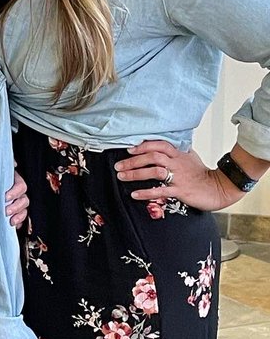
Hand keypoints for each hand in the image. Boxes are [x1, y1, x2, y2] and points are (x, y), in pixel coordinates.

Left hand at [5, 168, 28, 228]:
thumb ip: (5, 166)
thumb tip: (14, 163)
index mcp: (14, 181)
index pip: (21, 186)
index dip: (15, 192)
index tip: (6, 197)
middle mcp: (18, 192)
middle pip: (24, 200)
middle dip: (16, 206)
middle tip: (6, 211)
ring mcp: (17, 203)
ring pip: (24, 210)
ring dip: (19, 216)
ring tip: (10, 221)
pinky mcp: (15, 213)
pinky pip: (22, 219)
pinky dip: (19, 222)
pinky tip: (14, 225)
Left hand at [114, 140, 244, 211]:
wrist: (219, 188)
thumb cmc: (202, 174)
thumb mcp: (190, 157)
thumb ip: (176, 151)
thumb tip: (163, 144)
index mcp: (179, 154)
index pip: (159, 144)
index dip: (143, 146)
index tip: (129, 149)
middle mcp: (177, 163)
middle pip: (153, 157)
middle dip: (133, 161)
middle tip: (119, 165)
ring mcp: (179, 177)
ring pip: (155, 171)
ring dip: (136, 174)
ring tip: (122, 177)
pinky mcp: (181, 191)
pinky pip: (161, 191)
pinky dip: (146, 192)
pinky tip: (134, 194)